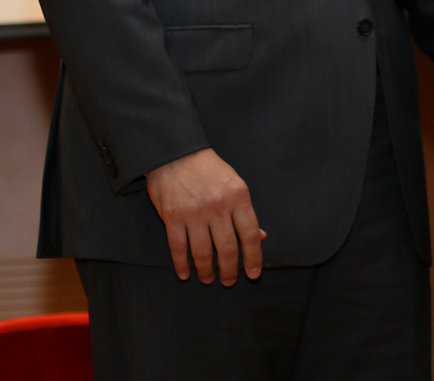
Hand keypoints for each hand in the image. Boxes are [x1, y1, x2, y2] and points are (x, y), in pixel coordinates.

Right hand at [146, 148, 266, 284]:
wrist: (176, 153)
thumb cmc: (209, 168)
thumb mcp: (235, 184)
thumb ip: (245, 212)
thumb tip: (261, 237)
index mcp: (238, 197)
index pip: (250, 234)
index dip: (253, 257)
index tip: (253, 274)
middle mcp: (218, 206)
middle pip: (227, 248)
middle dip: (229, 270)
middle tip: (229, 282)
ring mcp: (194, 213)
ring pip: (202, 252)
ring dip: (206, 271)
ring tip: (208, 279)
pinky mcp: (172, 217)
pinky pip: (178, 248)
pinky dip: (182, 264)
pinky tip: (185, 273)